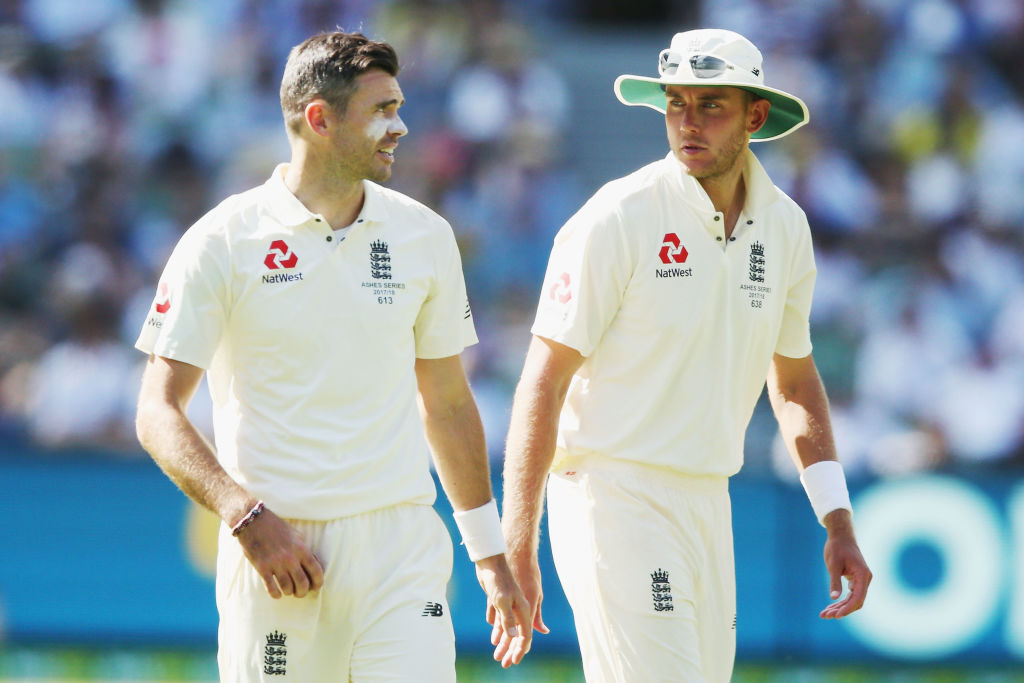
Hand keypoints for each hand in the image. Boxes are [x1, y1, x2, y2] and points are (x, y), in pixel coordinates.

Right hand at [235, 506, 324, 598]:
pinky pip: (271, 588)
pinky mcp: (262, 568)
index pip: (316, 571)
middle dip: (303, 592)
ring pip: (287, 588)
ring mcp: (275, 563)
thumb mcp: (297, 535)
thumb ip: (306, 550)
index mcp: (301, 548)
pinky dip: (276, 594)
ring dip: (290, 593)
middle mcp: (290, 558)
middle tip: (300, 592)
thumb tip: (315, 565)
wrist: (253, 521)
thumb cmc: (277, 527)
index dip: (318, 582)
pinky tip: (277, 593)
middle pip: (302, 584)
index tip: (316, 586)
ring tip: (289, 591)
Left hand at [489, 550, 548, 666]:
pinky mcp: (498, 599)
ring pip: (507, 626)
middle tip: (504, 663)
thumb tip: (513, 637)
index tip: (514, 661)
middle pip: (517, 633)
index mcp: (523, 608)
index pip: (525, 634)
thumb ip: (508, 619)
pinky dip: (496, 627)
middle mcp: (518, 607)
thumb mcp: (502, 600)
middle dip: (511, 649)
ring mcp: (508, 603)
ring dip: (502, 640)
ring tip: (496, 653)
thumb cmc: (498, 579)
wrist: (489, 560)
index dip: (520, 649)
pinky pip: (499, 618)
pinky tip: (493, 635)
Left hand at [819, 509, 870, 618]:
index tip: (836, 615)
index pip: (858, 597)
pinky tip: (829, 607)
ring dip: (839, 607)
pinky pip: (849, 595)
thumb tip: (834, 598)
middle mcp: (864, 579)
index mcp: (863, 575)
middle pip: (856, 601)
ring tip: (824, 614)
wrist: (841, 535)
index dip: (847, 608)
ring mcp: (860, 580)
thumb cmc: (837, 547)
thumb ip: (834, 581)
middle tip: (825, 616)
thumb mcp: (833, 564)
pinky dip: (840, 601)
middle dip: (841, 610)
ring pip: (852, 600)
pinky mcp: (855, 580)